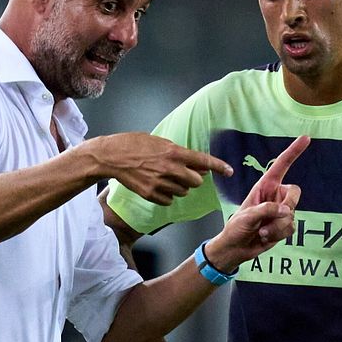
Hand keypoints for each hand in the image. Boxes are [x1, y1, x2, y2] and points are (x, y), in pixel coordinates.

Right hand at [86, 133, 231, 204]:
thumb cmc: (133, 144)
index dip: (219, 166)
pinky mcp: (151, 194)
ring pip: (183, 192)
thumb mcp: (159, 142)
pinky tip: (158, 185)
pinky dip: (167, 195)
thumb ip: (178, 153)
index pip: (203, 160)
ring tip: (166, 177)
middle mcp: (169, 168)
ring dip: (180, 186)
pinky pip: (169, 200)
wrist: (111, 156)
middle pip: (196, 181)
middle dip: (194, 178)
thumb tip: (196, 163)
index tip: (230, 171)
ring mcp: (160, 183)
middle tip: (185, 173)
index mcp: (173, 152)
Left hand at [207, 136, 308, 268]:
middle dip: (287, 205)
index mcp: (265, 186)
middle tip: (275, 215)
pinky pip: (291, 227)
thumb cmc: (237, 227)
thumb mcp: (247, 216)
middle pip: (295, 193)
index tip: (306, 138)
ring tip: (261, 231)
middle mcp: (275, 195)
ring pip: (292, 214)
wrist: (237, 248)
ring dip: (276, 227)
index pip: (282, 165)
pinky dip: (279, 234)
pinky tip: (266, 236)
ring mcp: (281, 211)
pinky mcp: (284, 225)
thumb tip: (286, 211)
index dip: (293, 151)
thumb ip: (267, 210)